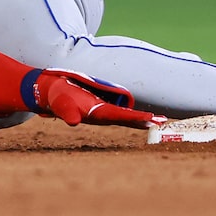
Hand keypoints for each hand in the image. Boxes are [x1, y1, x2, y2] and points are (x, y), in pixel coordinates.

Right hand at [39, 70, 165, 129]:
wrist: (53, 94)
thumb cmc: (58, 98)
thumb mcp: (61, 104)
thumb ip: (67, 112)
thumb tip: (72, 122)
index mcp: (96, 114)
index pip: (119, 116)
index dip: (134, 118)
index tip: (150, 119)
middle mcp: (103, 116)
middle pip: (128, 120)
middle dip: (145, 121)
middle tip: (163, 122)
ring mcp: (104, 112)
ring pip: (127, 118)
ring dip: (143, 120)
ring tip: (159, 120)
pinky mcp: (103, 108)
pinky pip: (123, 112)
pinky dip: (135, 115)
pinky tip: (144, 116)